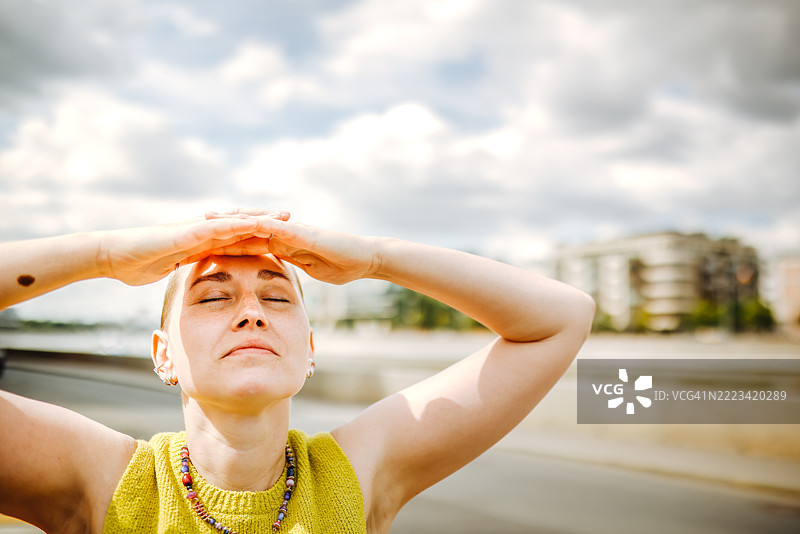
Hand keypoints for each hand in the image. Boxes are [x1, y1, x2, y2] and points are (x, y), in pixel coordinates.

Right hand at [100, 210, 289, 285]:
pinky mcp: (186, 233)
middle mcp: (201, 231)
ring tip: (283, 215)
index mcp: (200, 242)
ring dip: (259, 218)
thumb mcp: (172, 269)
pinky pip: (217, 227)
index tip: (281, 236)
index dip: (259, 235)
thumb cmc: (137, 264)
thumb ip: (186, 269)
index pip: (236, 238)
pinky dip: (237, 224)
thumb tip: (195, 280)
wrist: (113, 257)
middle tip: (293, 218)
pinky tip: (256, 222)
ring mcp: (194, 230)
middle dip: (266, 222)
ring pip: (233, 221)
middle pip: (240, 225)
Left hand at [205, 209, 377, 284]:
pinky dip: (255, 222)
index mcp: (283, 244)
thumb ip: (294, 270)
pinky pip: (274, 225)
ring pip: (255, 221)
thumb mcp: (310, 271)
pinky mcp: (301, 231)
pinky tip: (238, 221)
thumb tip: (283, 278)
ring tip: (208, 217)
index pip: (249, 241)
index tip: (204, 241)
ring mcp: (291, 230)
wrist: (364, 258)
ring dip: (231, 218)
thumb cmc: (343, 266)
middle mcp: (283, 233)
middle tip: (195, 222)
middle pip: (246, 226)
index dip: (227, 240)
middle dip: (221, 225)